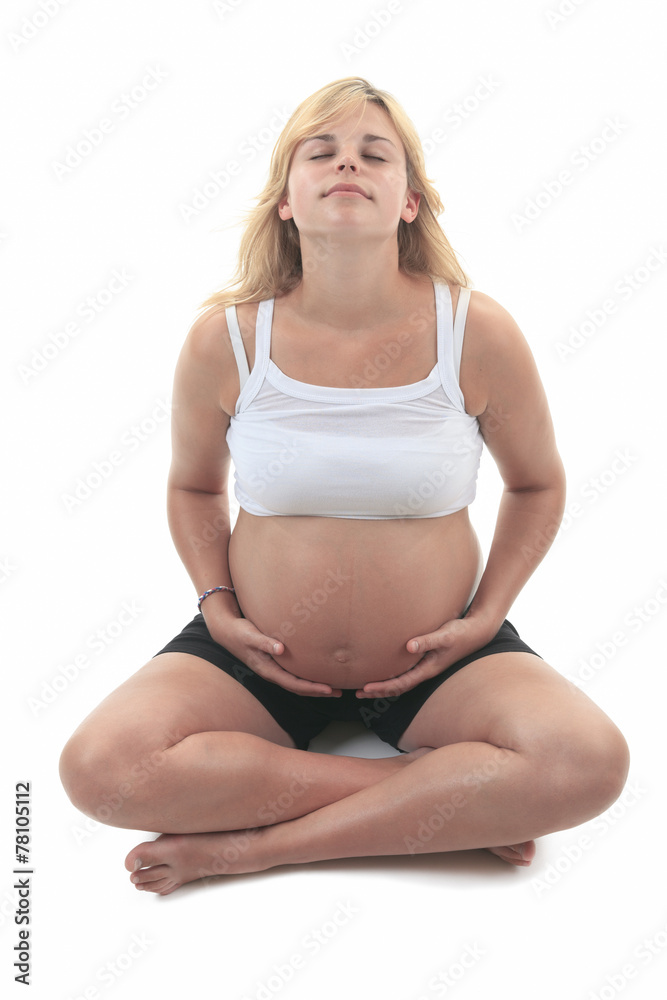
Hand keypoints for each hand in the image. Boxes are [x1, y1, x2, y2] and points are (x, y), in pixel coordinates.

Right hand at [205, 613, 342, 697]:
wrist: (227, 630)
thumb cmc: (240, 632)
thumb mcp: (250, 635)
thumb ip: (264, 642)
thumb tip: (280, 649)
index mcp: (268, 670)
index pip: (294, 684)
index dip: (312, 688)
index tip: (329, 689)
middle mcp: (272, 673)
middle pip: (299, 688)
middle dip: (319, 692)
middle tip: (339, 693)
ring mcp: (273, 669)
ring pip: (297, 683)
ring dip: (315, 687)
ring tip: (333, 688)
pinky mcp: (274, 663)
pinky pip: (294, 674)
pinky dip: (307, 677)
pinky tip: (316, 673)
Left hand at [355, 613, 499, 698]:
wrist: (476, 631)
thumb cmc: (460, 633)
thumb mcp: (444, 636)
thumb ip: (427, 641)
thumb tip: (408, 646)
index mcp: (428, 669)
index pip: (400, 683)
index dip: (382, 687)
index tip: (366, 687)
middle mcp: (425, 670)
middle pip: (398, 686)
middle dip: (379, 690)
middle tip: (359, 692)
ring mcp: (426, 666)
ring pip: (401, 680)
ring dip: (384, 684)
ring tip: (367, 686)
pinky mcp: (427, 658)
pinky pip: (406, 670)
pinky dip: (393, 673)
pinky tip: (385, 668)